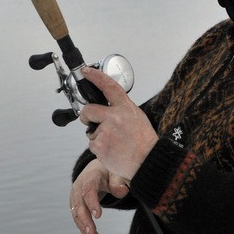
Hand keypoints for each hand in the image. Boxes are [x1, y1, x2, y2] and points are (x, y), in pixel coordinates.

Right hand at [70, 158, 128, 233]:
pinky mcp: (75, 205)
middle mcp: (79, 186)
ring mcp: (75, 196)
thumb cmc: (108, 172)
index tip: (98, 216)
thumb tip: (122, 190)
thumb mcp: (115, 173)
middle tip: (93, 233)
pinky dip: (84, 229)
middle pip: (79, 204)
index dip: (92, 202)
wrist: (97, 170)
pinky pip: (78, 218)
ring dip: (84, 228)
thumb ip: (118, 182)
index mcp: (90, 176)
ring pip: (76, 214)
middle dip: (85, 220)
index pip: (88, 190)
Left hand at [80, 66, 157, 181]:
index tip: (86, 72)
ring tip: (114, 143)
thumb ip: (121, 110)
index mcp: (125, 108)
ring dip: (98, 137)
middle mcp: (114, 117)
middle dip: (86, 116)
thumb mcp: (137, 117)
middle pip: (88, 110)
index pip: (109, 86)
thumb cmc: (144, 141)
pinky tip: (112, 151)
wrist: (147, 161)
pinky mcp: (100, 145)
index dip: (96, 77)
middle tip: (90, 121)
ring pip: (90, 132)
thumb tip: (107, 108)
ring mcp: (105, 131)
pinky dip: (99, 149)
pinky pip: (92, 145)